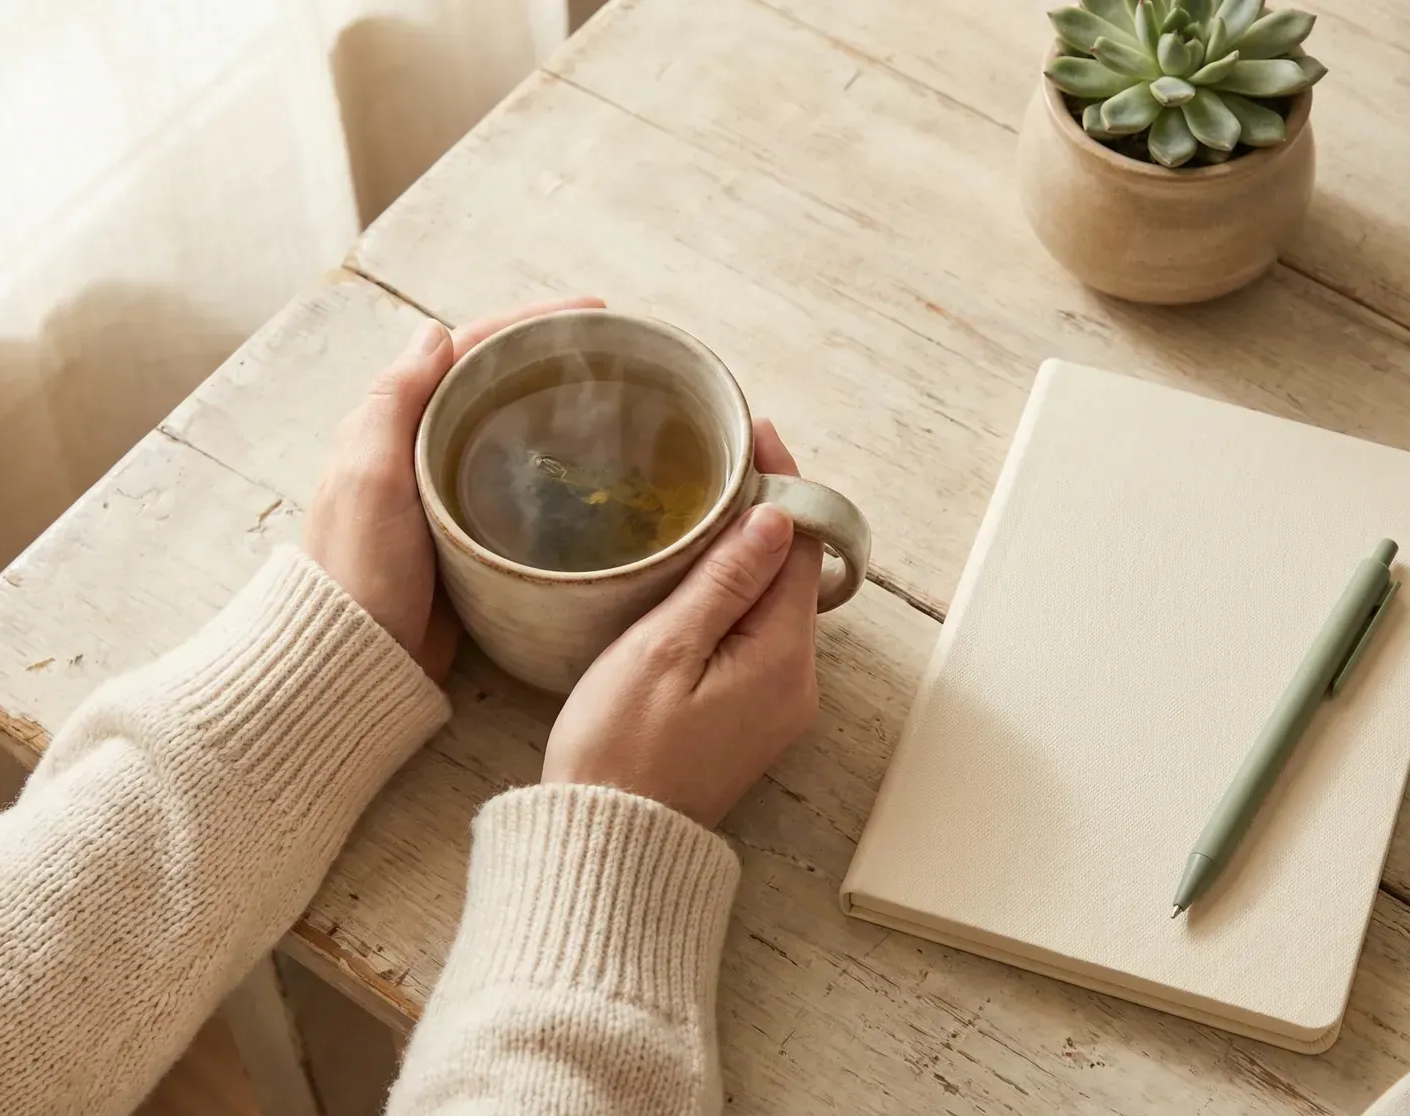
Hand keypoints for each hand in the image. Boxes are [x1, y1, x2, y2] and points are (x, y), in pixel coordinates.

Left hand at [305, 295, 604, 681]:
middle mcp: (416, 452)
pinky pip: (518, 485)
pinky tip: (591, 473)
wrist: (358, 661)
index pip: (466, 351)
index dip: (528, 324)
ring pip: (508, 431)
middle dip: (550, 359)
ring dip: (555, 407)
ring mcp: (445, 495)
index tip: (591, 314)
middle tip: (616, 354)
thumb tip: (435, 332)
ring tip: (616, 401)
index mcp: (391, 426)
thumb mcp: (369, 477)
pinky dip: (554, 466)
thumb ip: (396, 402)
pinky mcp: (469, 538)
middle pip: (492, 383)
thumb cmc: (359, 569)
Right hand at [543, 419, 824, 826]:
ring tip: (710, 502)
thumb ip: (723, 582)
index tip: (753, 433)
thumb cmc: (619, 749)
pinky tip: (703, 573)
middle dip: (769, 513)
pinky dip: (740, 595)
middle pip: (796, 573)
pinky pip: (760, 637)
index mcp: (782, 659)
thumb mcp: (664, 650)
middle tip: (726, 458)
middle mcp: (796, 682)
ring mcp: (776, 704)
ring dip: (752, 553)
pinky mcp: (749, 718)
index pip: (802, 546)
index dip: (783, 485)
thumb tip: (775, 520)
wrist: (607, 842)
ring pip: (777, 604)